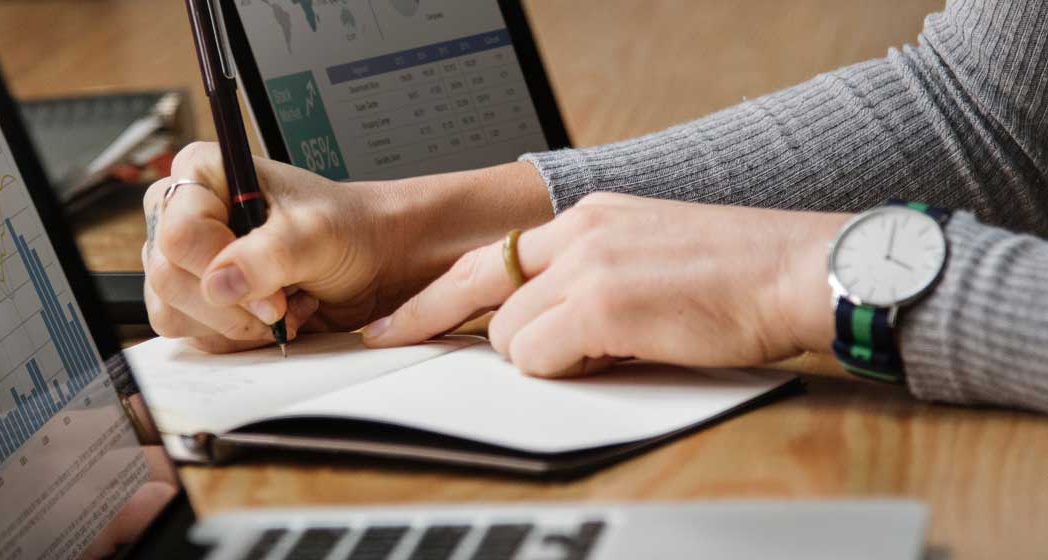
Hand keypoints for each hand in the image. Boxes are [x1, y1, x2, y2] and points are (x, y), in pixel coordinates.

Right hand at [142, 144, 552, 352]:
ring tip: (282, 306)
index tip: (273, 292)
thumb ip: (269, 256)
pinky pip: (191, 332)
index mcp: (203, 173)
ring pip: (173, 310)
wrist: (372, 260)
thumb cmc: (348, 230)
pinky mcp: (197, 297)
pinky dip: (234, 337)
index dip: (221, 270)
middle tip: (282, 306)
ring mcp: (186, 259)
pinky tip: (272, 318)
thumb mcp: (316, 234)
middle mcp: (183, 212)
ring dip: (233, 324)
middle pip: (168, 277)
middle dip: (231, 306)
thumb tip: (219, 283)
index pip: (180, 233)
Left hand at [364, 193, 850, 375]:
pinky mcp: (604, 303)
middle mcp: (580, 231)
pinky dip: (562, 369)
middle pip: (482, 291)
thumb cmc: (741, 274)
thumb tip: (550, 323)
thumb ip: (591, 275)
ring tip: (602, 351)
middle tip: (404, 344)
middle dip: (455, 329)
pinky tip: (613, 356)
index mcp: (590, 215)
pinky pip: (538, 356)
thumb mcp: (650, 253)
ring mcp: (589, 264)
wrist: (800, 269)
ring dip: (541, 356)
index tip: (397, 319)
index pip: (491, 254)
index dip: (436, 293)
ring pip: (508, 333)